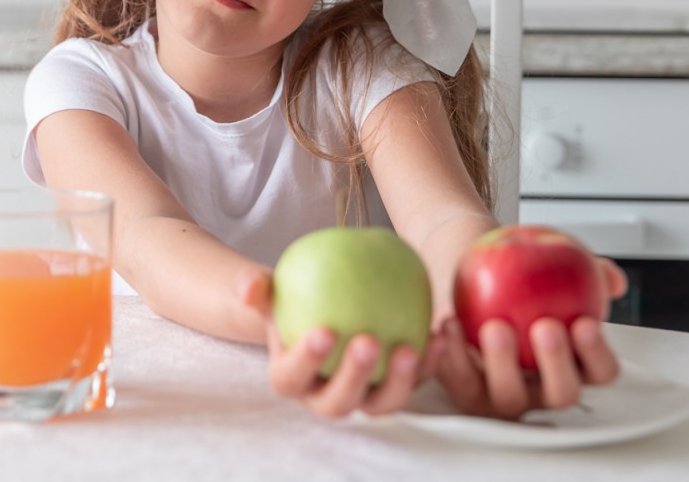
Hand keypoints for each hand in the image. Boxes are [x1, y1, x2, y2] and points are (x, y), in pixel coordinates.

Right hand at [238, 270, 423, 417]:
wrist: (322, 309)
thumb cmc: (293, 300)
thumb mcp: (273, 292)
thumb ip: (258, 289)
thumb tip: (248, 285)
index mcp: (291, 379)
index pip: (292, 377)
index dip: (306, 360)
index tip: (324, 329)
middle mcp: (325, 397)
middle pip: (338, 402)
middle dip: (354, 377)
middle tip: (368, 340)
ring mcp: (363, 397)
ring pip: (381, 404)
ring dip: (400, 382)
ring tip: (411, 347)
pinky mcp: (394, 386)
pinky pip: (416, 380)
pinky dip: (430, 361)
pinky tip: (440, 332)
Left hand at [432, 257, 628, 419]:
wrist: (470, 279)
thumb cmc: (520, 280)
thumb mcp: (554, 268)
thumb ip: (586, 271)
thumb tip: (610, 276)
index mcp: (573, 364)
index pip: (600, 372)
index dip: (597, 354)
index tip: (585, 323)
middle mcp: (542, 388)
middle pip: (561, 393)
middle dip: (557, 365)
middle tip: (545, 326)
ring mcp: (505, 394)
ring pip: (508, 396)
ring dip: (503, 365)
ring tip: (496, 327)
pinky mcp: (466, 391)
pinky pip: (460, 381)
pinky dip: (454, 354)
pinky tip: (451, 322)